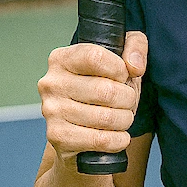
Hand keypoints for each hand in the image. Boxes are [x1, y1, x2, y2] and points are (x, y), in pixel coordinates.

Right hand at [37, 31, 147, 167]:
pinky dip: (119, 139)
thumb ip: (135, 46)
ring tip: (122, 118)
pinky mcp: (58, 137)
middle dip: (128, 98)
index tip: (124, 76)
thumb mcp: (122, 58)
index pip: (95, 57)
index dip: (119, 69)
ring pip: (106, 117)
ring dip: (125, 119)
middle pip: (105, 90)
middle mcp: (51, 83)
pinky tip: (118, 136)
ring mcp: (51, 111)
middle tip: (127, 102)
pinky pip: (101, 139)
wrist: (81, 130)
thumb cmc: (104, 87)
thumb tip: (134, 67)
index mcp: (62, 58)